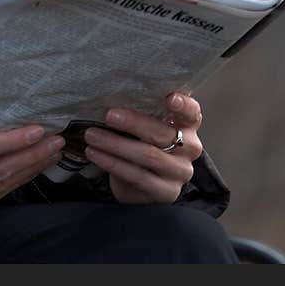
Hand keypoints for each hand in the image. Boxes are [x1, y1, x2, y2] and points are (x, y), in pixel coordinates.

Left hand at [81, 92, 203, 204]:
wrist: (139, 181)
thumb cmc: (142, 141)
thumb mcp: (145, 123)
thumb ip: (142, 110)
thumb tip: (112, 93)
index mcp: (188, 125)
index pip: (192, 112)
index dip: (183, 104)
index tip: (170, 98)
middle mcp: (190, 148)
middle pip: (163, 133)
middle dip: (133, 123)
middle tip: (108, 115)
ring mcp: (180, 172)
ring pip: (148, 155)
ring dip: (116, 144)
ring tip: (92, 136)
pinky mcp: (167, 192)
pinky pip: (138, 176)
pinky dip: (113, 163)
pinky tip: (96, 154)